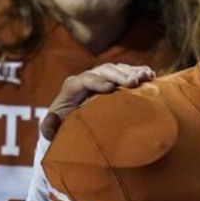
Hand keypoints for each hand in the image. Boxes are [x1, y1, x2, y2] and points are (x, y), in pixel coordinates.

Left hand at [39, 64, 154, 140]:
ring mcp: (100, 77)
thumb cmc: (61, 129)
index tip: (110, 88)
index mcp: (71, 88)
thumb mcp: (51, 132)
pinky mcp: (111, 80)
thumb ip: (49, 127)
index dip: (96, 82)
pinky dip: (137, 71)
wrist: (71, 124)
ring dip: (131, 71)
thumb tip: (50, 118)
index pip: (82, 80)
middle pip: (102, 71)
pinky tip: (150, 75)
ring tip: (146, 76)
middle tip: (134, 82)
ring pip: (115, 68)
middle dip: (118, 75)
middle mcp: (85, 79)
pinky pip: (125, 72)